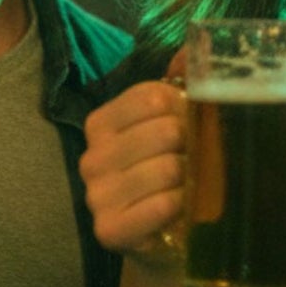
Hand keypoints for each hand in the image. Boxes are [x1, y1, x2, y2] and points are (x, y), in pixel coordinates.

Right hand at [81, 75, 187, 268]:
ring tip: (185, 187)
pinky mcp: (108, 229)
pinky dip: (180, 205)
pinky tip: (177, 211)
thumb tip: (194, 48)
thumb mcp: (171, 125)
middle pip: (165, 130)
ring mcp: (95, 195)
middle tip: (191, 162)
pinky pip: (162, 204)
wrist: (163, 238)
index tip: (187, 126)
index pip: (152, 97)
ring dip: (189, 179)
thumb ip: (181, 83)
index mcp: (100, 123)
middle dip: (191, 146)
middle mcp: (90, 156)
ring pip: (168, 168)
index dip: (183, 109)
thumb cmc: (168, 174)